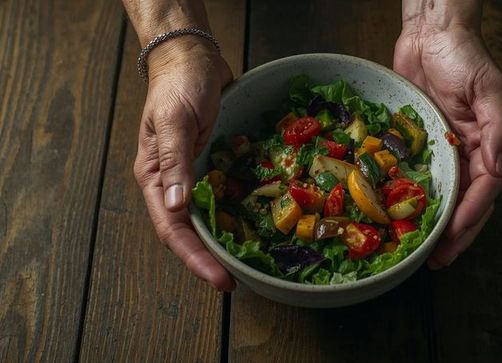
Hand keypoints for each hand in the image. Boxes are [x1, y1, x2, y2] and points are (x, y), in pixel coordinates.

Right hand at [133, 37, 235, 290]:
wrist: (192, 59)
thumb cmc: (178, 86)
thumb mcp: (174, 120)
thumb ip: (174, 161)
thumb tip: (174, 205)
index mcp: (155, 177)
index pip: (172, 228)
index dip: (195, 257)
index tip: (220, 278)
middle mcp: (172, 183)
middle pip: (188, 232)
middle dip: (210, 258)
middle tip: (237, 279)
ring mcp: (192, 175)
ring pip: (205, 219)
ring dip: (222, 242)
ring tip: (245, 263)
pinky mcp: (212, 165)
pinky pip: (221, 197)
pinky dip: (234, 215)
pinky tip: (252, 226)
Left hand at [394, 25, 501, 268]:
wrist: (429, 35)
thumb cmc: (463, 56)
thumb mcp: (488, 88)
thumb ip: (496, 129)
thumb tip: (497, 167)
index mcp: (486, 143)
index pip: (486, 187)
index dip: (472, 213)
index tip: (455, 233)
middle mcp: (464, 152)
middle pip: (465, 201)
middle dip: (455, 233)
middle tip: (439, 260)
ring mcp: (439, 151)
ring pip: (440, 196)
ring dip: (433, 225)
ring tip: (420, 252)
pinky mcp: (415, 145)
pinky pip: (413, 177)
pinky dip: (408, 199)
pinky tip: (397, 217)